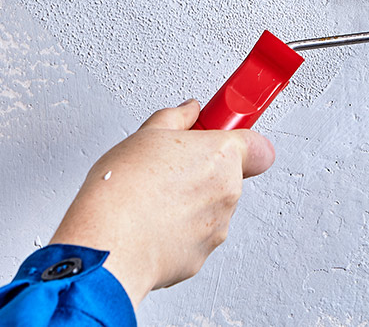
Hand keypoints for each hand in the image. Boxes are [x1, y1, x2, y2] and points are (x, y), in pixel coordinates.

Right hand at [49, 99, 274, 304]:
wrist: (109, 246)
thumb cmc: (123, 192)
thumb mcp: (146, 135)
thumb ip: (176, 118)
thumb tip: (188, 112)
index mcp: (221, 156)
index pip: (259, 146)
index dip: (240, 141)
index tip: (223, 136)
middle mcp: (228, 192)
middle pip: (229, 176)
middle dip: (204, 171)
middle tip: (170, 168)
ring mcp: (218, 226)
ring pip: (211, 207)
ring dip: (190, 202)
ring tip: (153, 199)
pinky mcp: (202, 256)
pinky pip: (195, 236)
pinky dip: (178, 231)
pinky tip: (151, 224)